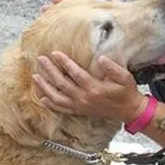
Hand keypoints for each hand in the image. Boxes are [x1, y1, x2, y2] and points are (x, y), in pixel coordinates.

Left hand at [32, 52, 147, 122]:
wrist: (129, 111)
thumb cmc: (127, 92)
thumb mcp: (125, 77)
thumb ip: (113, 68)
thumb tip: (101, 58)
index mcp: (94, 88)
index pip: (75, 73)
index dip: (64, 63)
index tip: (55, 53)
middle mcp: (84, 98)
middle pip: (62, 84)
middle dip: (50, 71)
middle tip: (41, 59)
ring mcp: (80, 106)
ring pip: (57, 98)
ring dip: (45, 87)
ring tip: (35, 77)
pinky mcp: (80, 111)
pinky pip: (61, 109)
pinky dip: (50, 104)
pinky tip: (42, 98)